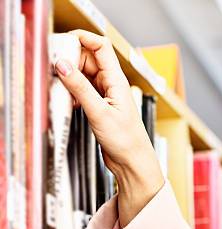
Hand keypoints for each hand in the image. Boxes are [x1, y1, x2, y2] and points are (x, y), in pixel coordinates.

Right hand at [55, 29, 163, 226]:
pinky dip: (72, 92)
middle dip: (70, 59)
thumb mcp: (99, 112)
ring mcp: (105, 95)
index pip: (101, 47)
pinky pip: (82, 91)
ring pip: (83, 75)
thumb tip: (62, 64)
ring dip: (70, 78)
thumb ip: (80, 88)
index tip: (63, 42)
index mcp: (117, 80)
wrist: (133, 163)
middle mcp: (112, 85)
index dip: (83, 39)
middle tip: (54, 69)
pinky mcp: (99, 107)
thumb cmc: (126, 141)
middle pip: (88, 59)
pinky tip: (66, 101)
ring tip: (59, 88)